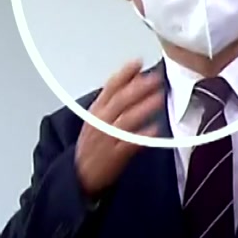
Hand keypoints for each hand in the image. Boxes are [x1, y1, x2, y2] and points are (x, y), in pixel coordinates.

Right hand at [74, 61, 164, 198]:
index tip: (138, 61)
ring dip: (142, 108)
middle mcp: (100, 122)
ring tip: (158, 98)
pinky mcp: (114, 158)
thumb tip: (135, 79)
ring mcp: (107, 139)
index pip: (109, 87)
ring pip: (125, 121)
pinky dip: (141, 137)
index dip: (124, 73)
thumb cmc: (93, 145)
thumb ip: (114, 100)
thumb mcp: (97, 118)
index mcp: (96, 111)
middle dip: (137, 88)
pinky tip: (154, 130)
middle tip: (155, 78)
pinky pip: (128, 145)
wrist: (79, 176)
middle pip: (119, 101)